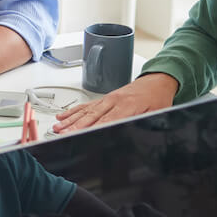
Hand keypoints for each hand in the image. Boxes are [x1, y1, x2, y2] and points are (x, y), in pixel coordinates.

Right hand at [53, 73, 178, 133]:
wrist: (157, 81)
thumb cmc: (158, 98)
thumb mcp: (157, 113)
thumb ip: (144, 123)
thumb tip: (135, 135)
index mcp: (128, 105)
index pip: (107, 120)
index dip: (92, 128)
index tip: (81, 135)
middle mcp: (114, 100)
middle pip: (92, 116)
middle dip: (75, 126)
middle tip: (62, 134)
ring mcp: (107, 98)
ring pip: (85, 110)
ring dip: (70, 119)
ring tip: (58, 127)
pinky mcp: (104, 98)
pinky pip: (85, 105)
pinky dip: (73, 111)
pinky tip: (63, 116)